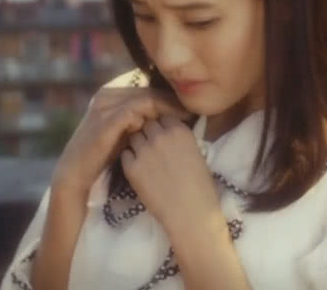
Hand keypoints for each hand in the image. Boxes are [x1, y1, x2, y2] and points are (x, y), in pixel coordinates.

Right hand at [52, 86, 190, 198]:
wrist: (77, 173)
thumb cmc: (105, 153)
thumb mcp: (127, 130)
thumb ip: (144, 118)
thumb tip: (174, 113)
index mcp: (112, 92)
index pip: (148, 87)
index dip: (170, 95)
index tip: (190, 106)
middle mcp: (107, 93)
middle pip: (149, 90)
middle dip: (173, 99)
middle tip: (194, 109)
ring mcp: (104, 105)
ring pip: (145, 98)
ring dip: (169, 106)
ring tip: (188, 115)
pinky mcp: (105, 119)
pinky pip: (135, 110)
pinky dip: (154, 115)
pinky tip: (170, 124)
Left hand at [121, 116, 222, 235]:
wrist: (190, 211)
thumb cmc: (201, 185)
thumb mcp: (197, 152)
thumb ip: (180, 139)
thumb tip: (170, 134)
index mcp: (180, 130)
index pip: (163, 116)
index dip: (162, 125)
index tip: (164, 134)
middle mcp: (160, 136)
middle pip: (146, 124)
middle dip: (148, 131)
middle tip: (152, 145)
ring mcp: (144, 151)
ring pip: (133, 137)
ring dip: (137, 144)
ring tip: (144, 157)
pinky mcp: (131, 168)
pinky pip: (125, 155)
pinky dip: (130, 159)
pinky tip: (138, 169)